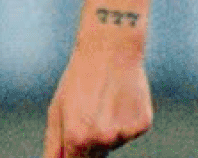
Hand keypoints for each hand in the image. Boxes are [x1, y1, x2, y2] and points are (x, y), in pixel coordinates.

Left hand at [42, 36, 152, 156]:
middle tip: (87, 116)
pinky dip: (124, 121)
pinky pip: (130, 132)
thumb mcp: (57, 110)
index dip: (73, 156)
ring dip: (107, 130)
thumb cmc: (78, 80)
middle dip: (89, 146)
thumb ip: (55, 145)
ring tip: (103, 102)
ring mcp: (125, 133)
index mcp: (77, 138)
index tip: (75, 141)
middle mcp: (103, 139)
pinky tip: (119, 99)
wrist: (111, 50)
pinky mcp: (143, 125)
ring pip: (113, 144)